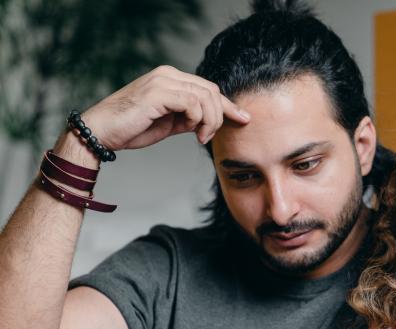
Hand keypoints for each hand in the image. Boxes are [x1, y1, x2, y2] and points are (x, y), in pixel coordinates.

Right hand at [79, 65, 249, 150]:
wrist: (102, 132)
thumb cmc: (132, 128)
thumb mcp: (169, 124)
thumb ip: (188, 118)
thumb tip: (209, 122)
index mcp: (170, 79)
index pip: (208, 88)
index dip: (228, 105)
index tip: (243, 119)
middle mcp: (168, 75)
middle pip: (212, 90)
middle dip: (221, 116)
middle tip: (209, 137)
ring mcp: (163, 82)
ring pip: (206, 97)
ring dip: (210, 121)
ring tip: (201, 137)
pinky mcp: (158, 92)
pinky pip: (193, 103)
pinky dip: (198, 120)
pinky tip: (193, 133)